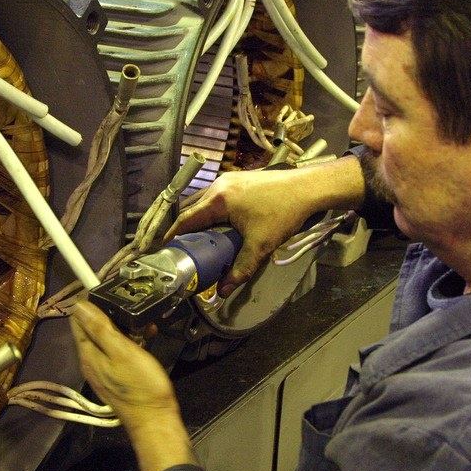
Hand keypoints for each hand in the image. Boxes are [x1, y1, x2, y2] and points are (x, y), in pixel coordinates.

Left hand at [70, 300, 196, 470]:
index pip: (78, 320)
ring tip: (143, 322)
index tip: (108, 291)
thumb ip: (100, 328)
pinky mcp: (116, 377)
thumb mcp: (122, 351)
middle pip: (92, 329)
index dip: (89, 303)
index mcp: (88, 354)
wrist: (155, 419)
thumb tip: (79, 305)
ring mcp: (103, 371)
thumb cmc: (141, 384)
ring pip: (107, 340)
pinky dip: (128, 342)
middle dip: (109, 314)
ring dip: (122, 328)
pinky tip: (145, 338)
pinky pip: (116, 352)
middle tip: (131, 304)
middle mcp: (90, 362)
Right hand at [166, 170, 312, 296]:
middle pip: (192, 209)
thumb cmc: (282, 214)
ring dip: (199, 219)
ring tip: (199, 239)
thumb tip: (223, 292)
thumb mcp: (260, 245)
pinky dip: (211, 211)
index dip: (173, 235)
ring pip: (204, 202)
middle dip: (185, 229)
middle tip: (182, 249)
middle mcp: (217, 186)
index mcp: (217, 200)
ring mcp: (228, 179)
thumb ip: (240, 269)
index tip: (164, 249)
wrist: (306, 188)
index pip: (186, 219)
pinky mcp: (238, 179)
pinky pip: (216, 197)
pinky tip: (219, 224)